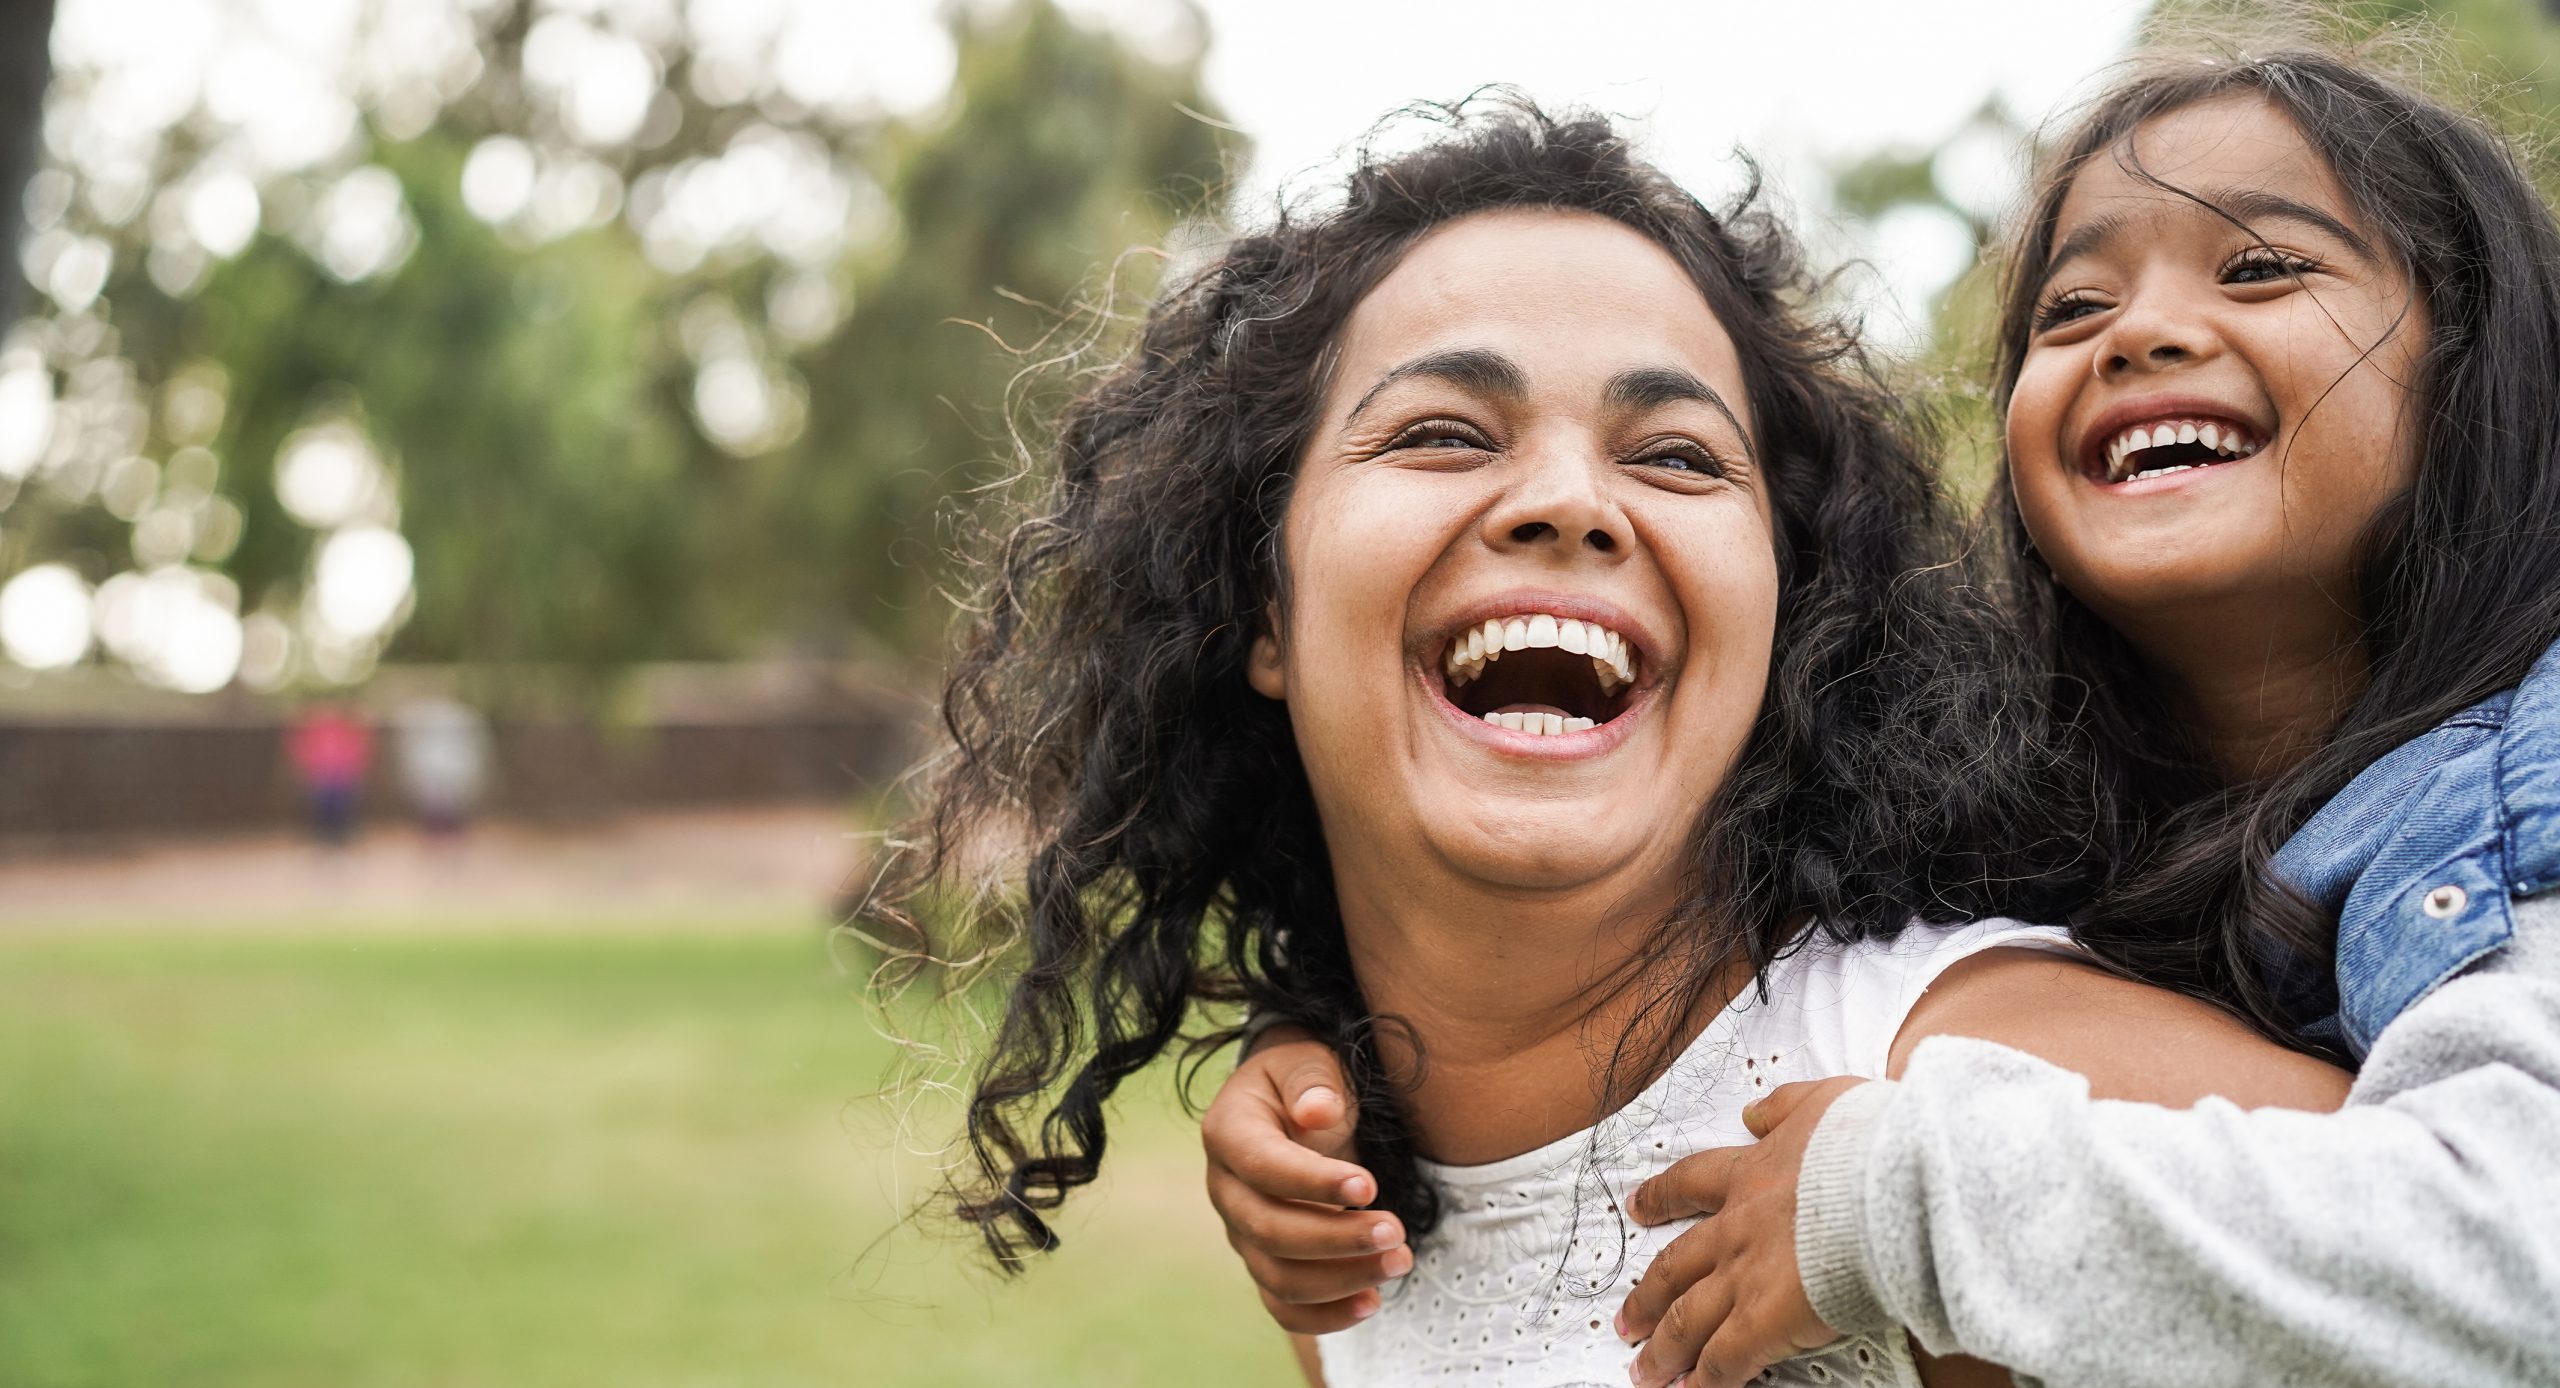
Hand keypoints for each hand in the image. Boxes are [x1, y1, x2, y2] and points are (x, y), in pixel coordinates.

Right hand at [1202, 1024, 1409, 1332]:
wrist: (1295, 1106)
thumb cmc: (1306, 1081)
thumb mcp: (1308, 1062)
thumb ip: (1312, 1081)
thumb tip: (1317, 1111)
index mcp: (1228, 1132)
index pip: (1262, 1167)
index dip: (1312, 1182)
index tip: (1369, 1186)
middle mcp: (1226, 1189)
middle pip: (1268, 1230)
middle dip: (1336, 1238)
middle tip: (1397, 1232)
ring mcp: (1242, 1233)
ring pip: (1278, 1276)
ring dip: (1341, 1279)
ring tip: (1400, 1261)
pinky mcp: (1265, 1263)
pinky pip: (1284, 1305)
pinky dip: (1326, 1315)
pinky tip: (1373, 1301)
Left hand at [1616, 1077, 1866, 1387]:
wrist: (1890, 1182)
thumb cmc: (1869, 1143)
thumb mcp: (1821, 1101)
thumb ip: (1783, 1107)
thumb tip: (1753, 1111)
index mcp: (1750, 1174)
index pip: (1690, 1184)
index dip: (1660, 1198)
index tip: (1638, 1208)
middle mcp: (1736, 1228)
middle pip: (1674, 1266)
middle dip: (1647, 1297)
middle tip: (1626, 1319)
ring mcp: (1745, 1277)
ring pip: (1687, 1319)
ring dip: (1664, 1350)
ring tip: (1645, 1371)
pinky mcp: (1764, 1320)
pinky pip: (1724, 1360)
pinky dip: (1705, 1382)